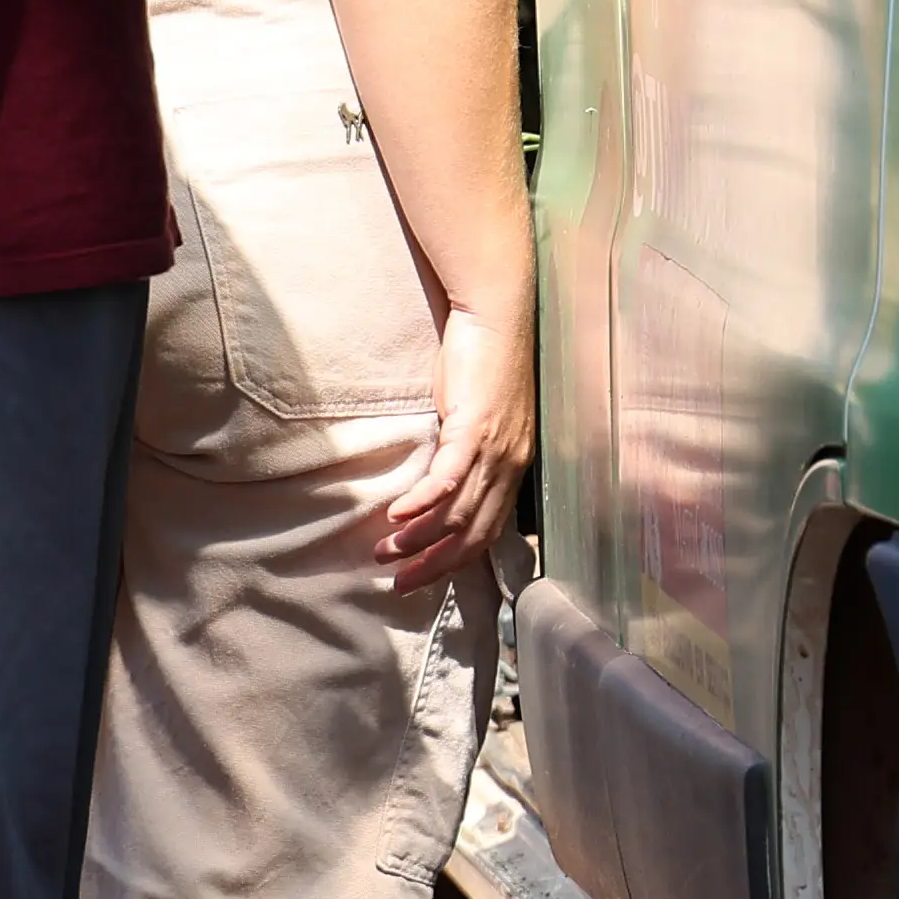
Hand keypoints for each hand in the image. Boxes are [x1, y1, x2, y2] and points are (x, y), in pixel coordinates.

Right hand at [372, 296, 537, 590]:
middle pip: (474, 534)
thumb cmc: (482, 362)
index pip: (487, 531)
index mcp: (512, 467)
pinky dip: (423, 501)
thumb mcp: (475, 417)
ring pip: (459, 511)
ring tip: (386, 551)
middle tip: (400, 582)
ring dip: (420, 537)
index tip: (421, 577)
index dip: (455, 561)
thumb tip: (434, 481)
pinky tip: (397, 514)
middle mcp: (510, 466)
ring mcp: (495, 448)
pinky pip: (448, 476)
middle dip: (435, 564)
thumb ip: (462, 451)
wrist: (496, 316)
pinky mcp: (475, 427)